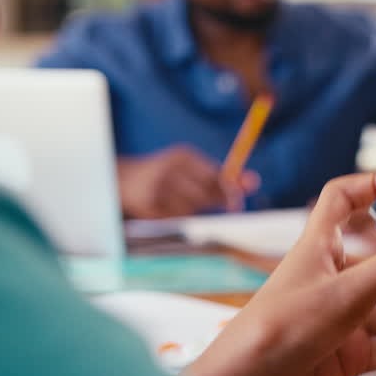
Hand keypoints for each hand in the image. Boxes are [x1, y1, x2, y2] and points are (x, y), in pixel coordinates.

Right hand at [117, 145, 258, 218]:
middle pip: (203, 195)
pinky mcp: (145, 205)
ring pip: (189, 210)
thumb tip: (253, 182)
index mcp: (182, 156)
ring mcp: (155, 187)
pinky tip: (163, 208)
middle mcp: (168, 169)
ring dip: (189, 211)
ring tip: (175, 202)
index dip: (229, 192)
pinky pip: (173, 219)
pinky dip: (174, 218)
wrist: (123, 179)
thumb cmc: (168, 175)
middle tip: (203, 205)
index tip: (236, 206)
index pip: (213, 175)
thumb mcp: (191, 169)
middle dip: (208, 203)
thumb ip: (220, 176)